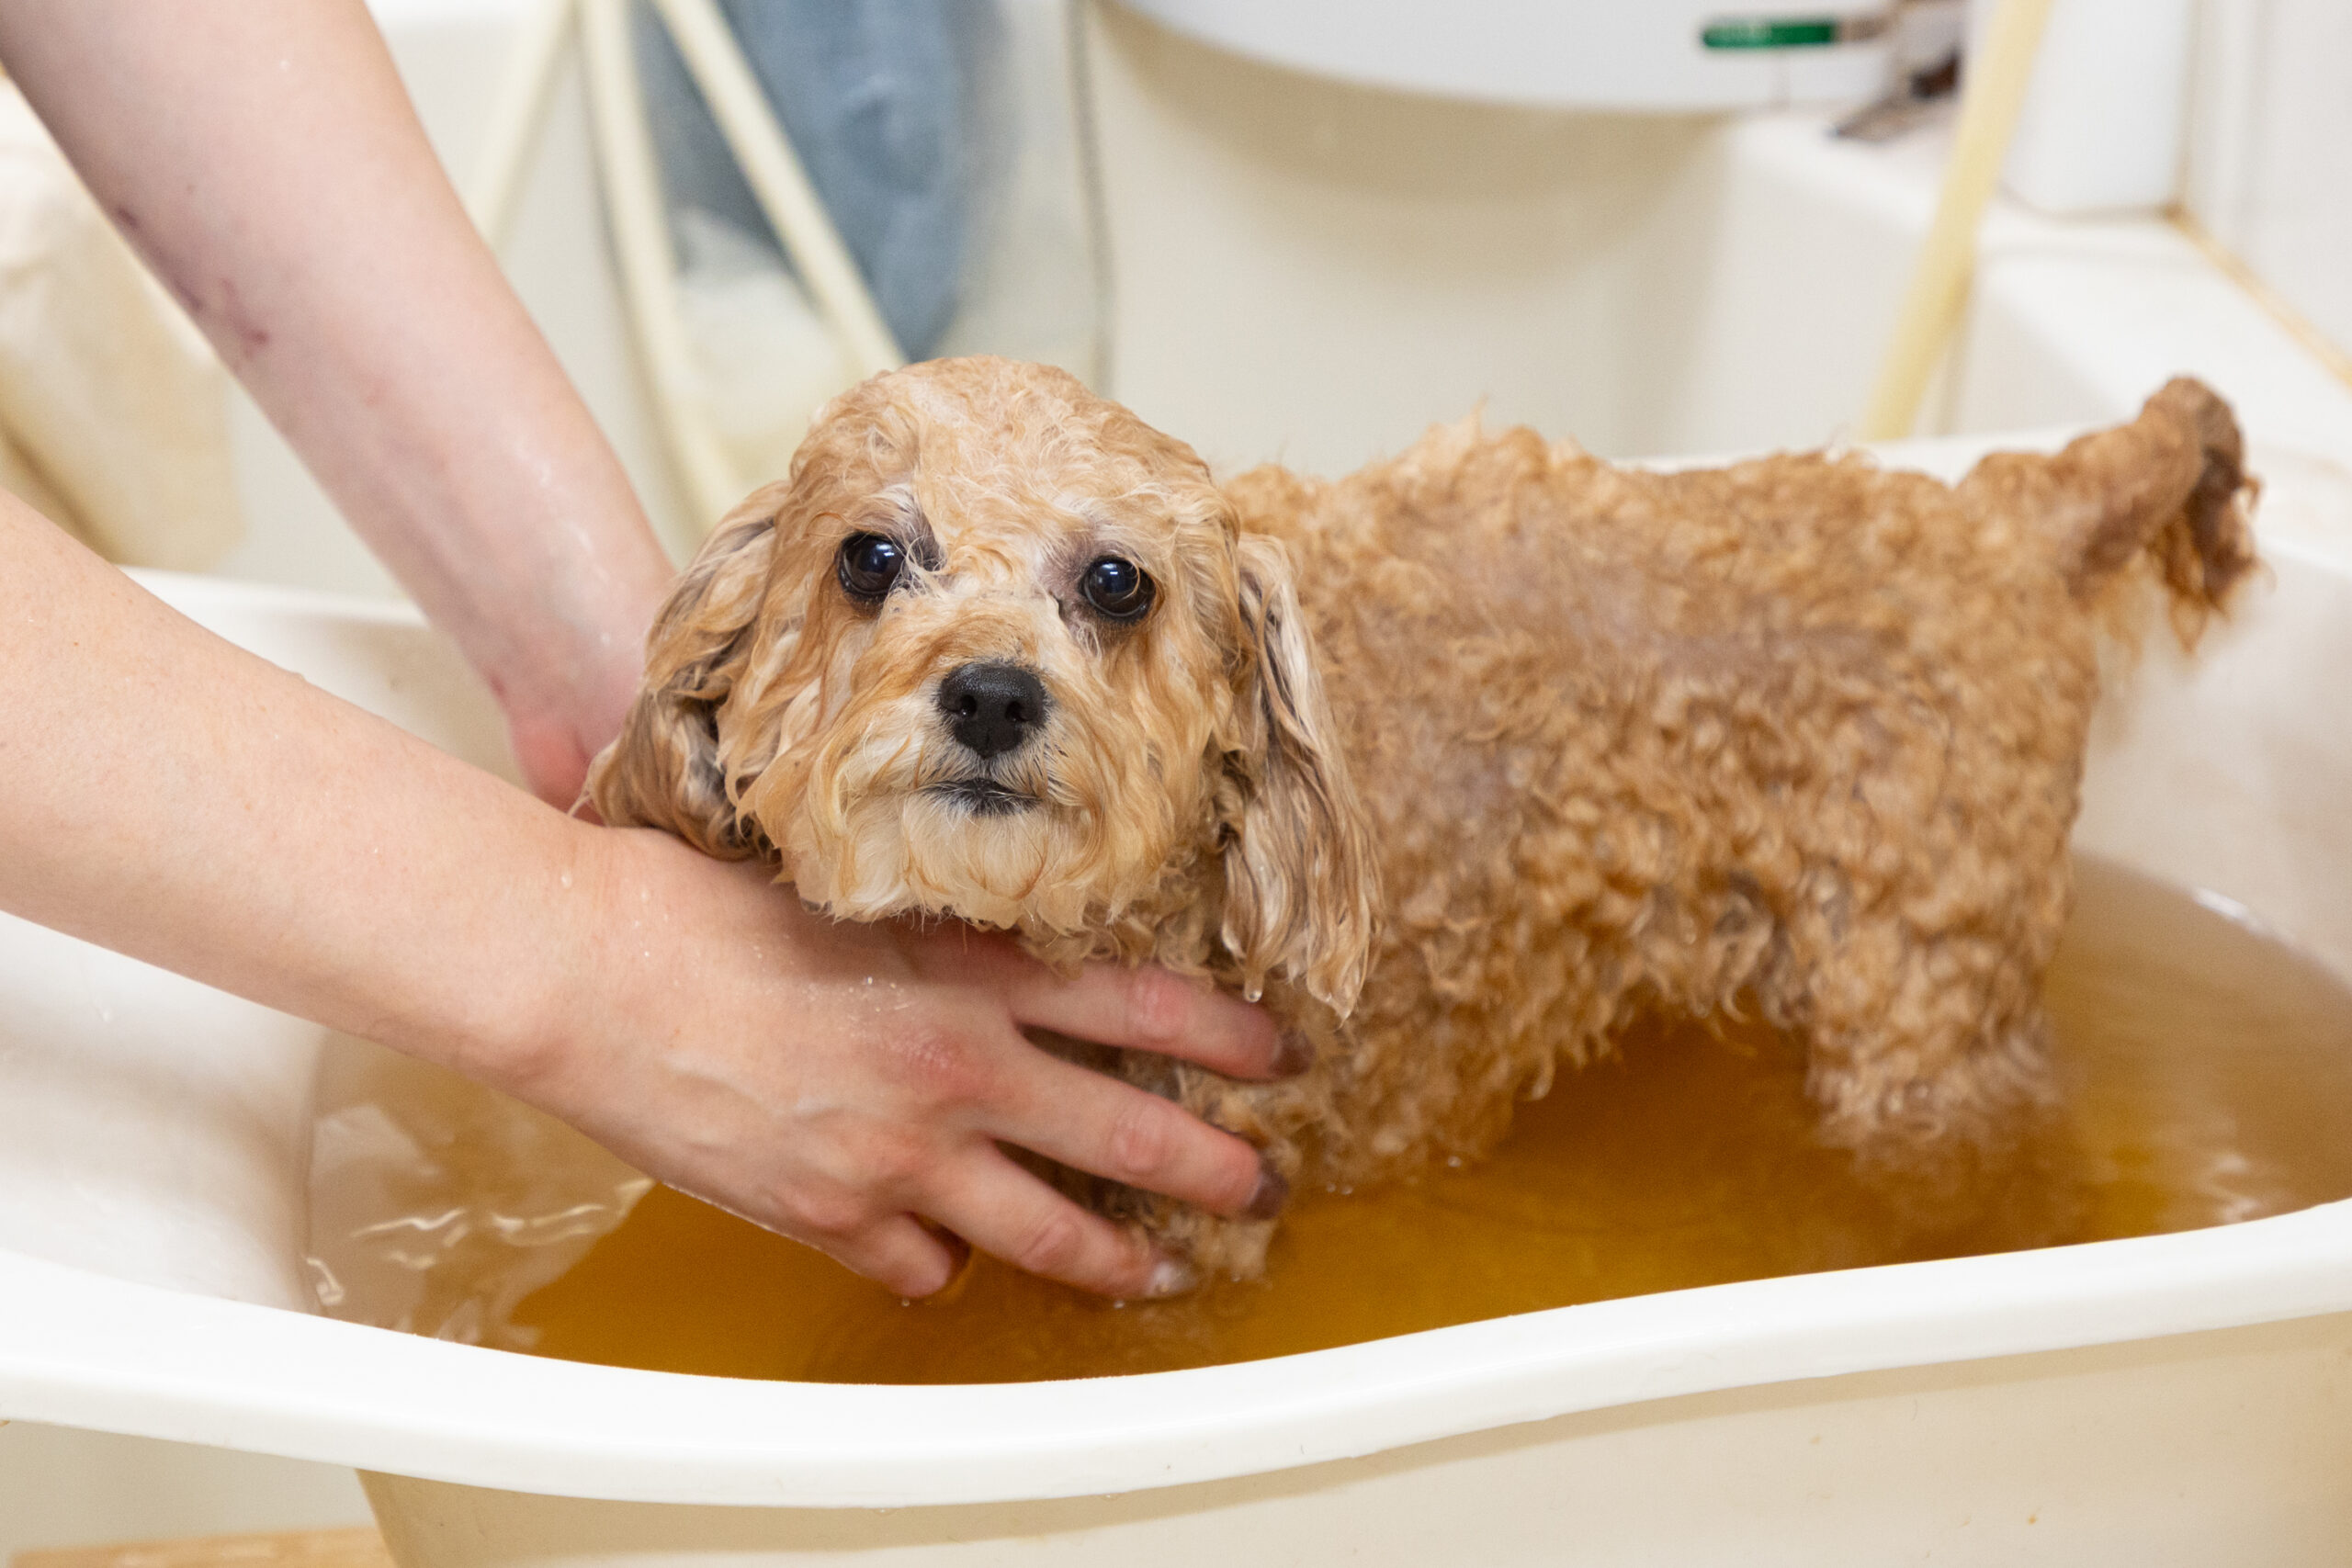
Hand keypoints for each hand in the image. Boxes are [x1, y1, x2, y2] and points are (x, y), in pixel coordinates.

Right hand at [508, 827, 1293, 1298]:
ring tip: (1154, 1270)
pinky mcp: (832, 1214)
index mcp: (971, 971)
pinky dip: (943, 1261)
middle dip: (1216, 1168)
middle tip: (1261, 1184)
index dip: (1228, 1034)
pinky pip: (924, 1265)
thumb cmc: (700, 904)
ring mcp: (899, 1156)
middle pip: (1131, 1136)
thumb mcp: (858, 892)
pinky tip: (945, 1250)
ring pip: (1049, 1232)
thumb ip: (945, 940)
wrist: (589, 970)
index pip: (1145, 1003)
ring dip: (1114, 1257)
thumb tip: (1003, 965)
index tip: (1277, 1055)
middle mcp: (956, 1069)